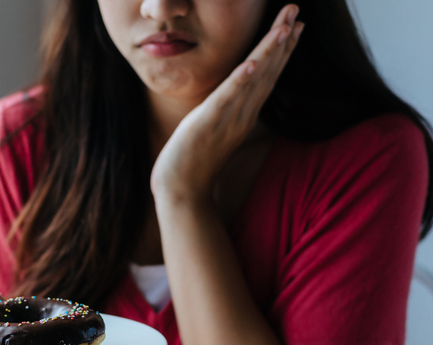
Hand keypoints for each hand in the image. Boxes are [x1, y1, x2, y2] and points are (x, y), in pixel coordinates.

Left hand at [150, 4, 303, 202]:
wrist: (182, 191)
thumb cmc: (195, 162)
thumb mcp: (216, 130)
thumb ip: (227, 112)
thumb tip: (234, 96)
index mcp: (244, 114)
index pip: (267, 76)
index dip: (282, 51)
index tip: (295, 25)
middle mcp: (242, 115)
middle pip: (267, 72)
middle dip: (282, 41)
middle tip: (296, 10)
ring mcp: (227, 120)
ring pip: (253, 81)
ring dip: (269, 54)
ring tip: (285, 27)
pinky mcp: (208, 124)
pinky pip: (226, 99)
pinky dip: (239, 81)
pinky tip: (251, 63)